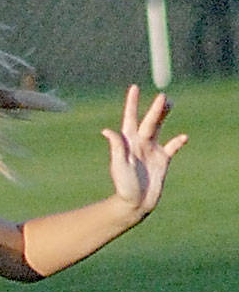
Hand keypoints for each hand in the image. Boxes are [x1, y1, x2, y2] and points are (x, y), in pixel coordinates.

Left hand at [102, 85, 187, 219]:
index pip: (130, 118)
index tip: (134, 88)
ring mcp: (152, 151)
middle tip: (163, 96)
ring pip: (160, 128)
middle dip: (155, 109)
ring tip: (170, 102)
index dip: (131, 103)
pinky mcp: (162, 160)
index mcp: (127, 142)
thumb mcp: (119, 165)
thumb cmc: (124, 185)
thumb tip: (107, 131)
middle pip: (149, 121)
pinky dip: (178, 141)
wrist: (134, 203)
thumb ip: (116, 147)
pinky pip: (172, 147)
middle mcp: (140, 143)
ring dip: (165, 116)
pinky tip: (184, 137)